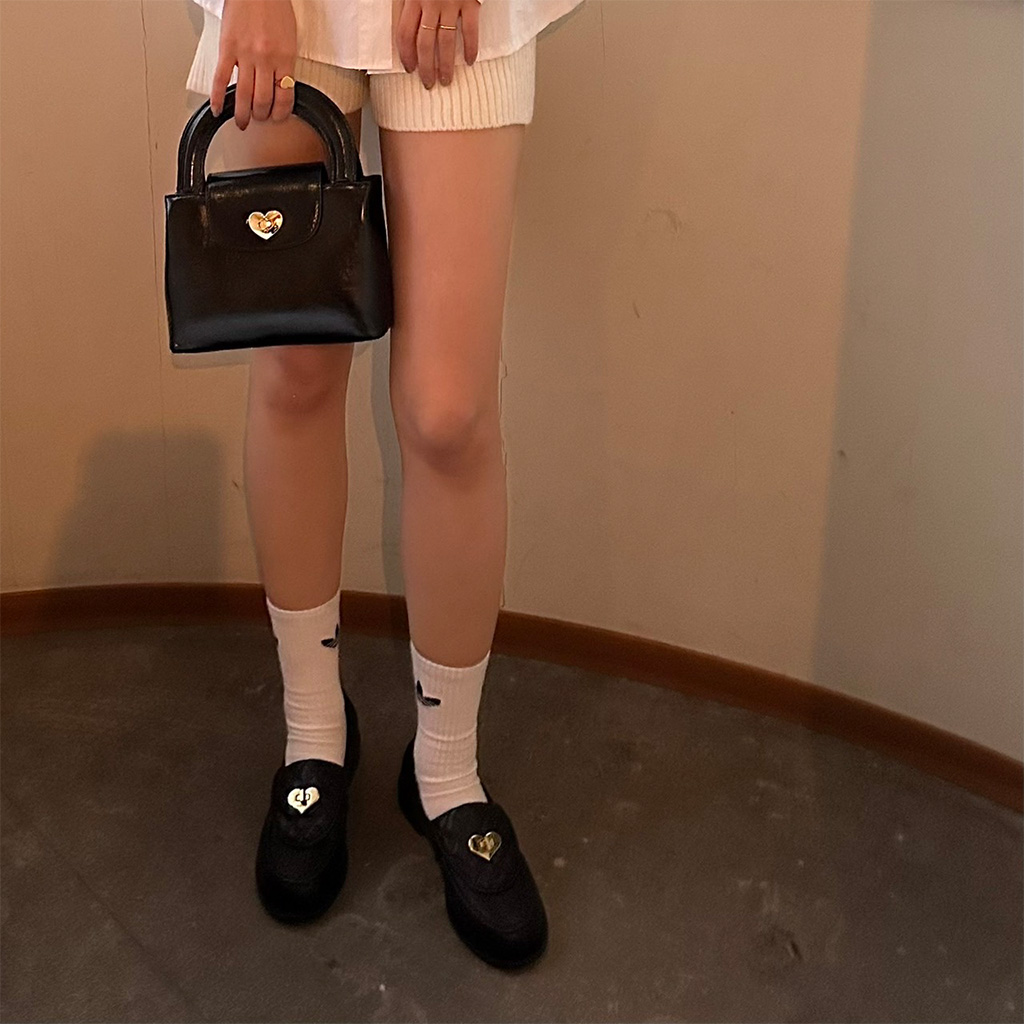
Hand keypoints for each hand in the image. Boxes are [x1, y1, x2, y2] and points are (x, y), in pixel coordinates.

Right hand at [211, 0, 297, 128]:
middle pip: (263, 100)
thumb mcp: (290, 38)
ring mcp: (245, 56)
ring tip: (241, 123)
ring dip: (242, 114)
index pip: (285, 97)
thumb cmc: (273, 7)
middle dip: (261, 116)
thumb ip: (286, 62)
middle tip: (259, 120)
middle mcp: (265, 60)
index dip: (281, 113)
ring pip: (244, 95)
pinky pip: (221, 79)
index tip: (277, 118)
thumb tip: (282, 84)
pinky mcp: (227, 49)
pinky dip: (218, 97)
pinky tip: (217, 109)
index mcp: (285, 58)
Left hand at [395, 0, 481, 89]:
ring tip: (446, 80)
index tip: (410, 69)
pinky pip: (469, 30)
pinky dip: (470, 48)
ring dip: (445, 65)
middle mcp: (429, 2)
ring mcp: (450, 2)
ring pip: (445, 41)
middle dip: (426, 68)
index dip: (406, 55)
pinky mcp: (470, 1)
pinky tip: (469, 61)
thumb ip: (408, 2)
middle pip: (424, 43)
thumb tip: (405, 25)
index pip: (404, 34)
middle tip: (428, 83)